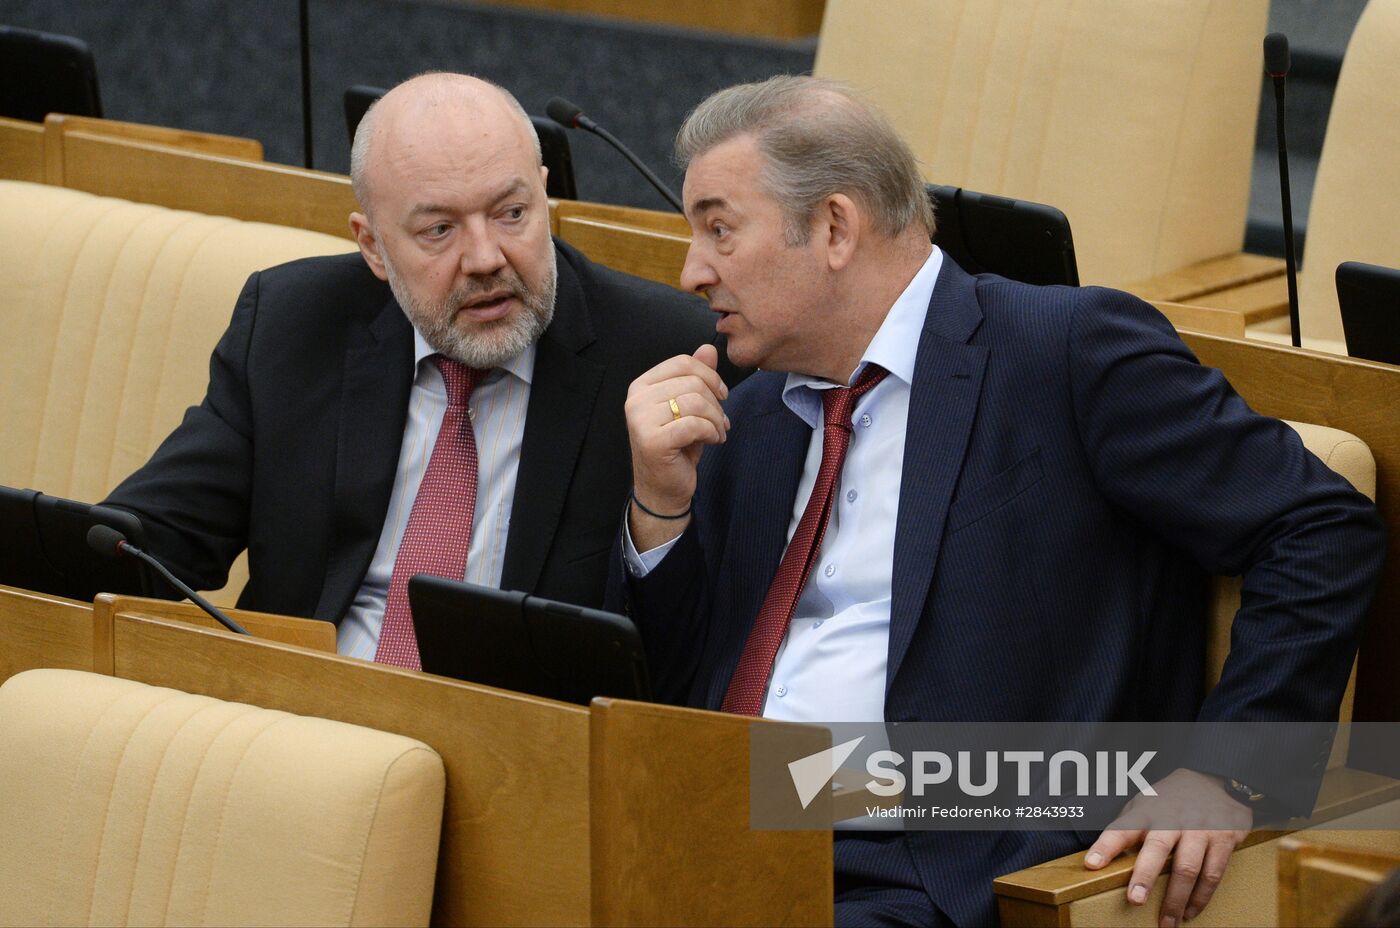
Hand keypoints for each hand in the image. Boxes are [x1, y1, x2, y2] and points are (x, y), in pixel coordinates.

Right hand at [624, 344, 728, 549]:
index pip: (682, 363)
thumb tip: (709, 348)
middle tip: (721, 421)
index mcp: (641, 386)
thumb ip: (696, 377)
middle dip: (716, 402)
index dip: (709, 376)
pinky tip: (712, 441)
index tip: (722, 395)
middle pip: (692, 382)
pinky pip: (694, 424)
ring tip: (718, 432)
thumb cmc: (676, 448)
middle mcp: (636, 400)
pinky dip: (711, 432)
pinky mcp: (652, 441)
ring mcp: (641, 420)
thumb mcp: (689, 408)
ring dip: (716, 419)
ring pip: (695, 402)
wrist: (663, 489)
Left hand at [1083, 768, 1251, 926]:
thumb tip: (1103, 856)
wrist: (1214, 779)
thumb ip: (1128, 828)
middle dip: (1145, 876)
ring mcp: (1199, 830)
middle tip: (1135, 900)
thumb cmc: (1170, 799)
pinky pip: (1212, 873)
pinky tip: (1190, 912)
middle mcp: (1172, 820)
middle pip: (1157, 849)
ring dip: (1176, 899)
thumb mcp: (1143, 804)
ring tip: (1166, 923)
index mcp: (1146, 812)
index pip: (1121, 828)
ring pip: (1187, 868)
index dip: (1105, 846)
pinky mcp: (1223, 840)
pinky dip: (1201, 897)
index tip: (1091, 864)